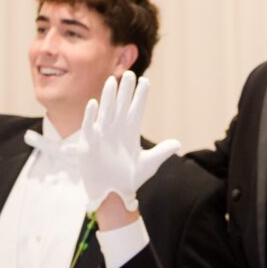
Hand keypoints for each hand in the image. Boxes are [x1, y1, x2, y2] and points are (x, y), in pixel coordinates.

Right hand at [70, 70, 179, 213]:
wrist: (111, 193)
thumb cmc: (128, 179)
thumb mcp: (147, 165)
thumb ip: (161, 153)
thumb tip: (178, 143)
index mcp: (130, 133)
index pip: (136, 110)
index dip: (140, 96)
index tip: (145, 81)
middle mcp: (115, 130)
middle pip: (121, 106)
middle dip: (125, 91)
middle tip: (130, 74)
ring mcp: (101, 135)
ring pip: (106, 111)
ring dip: (108, 97)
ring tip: (113, 81)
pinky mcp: (88, 143)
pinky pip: (89, 127)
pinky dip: (91, 116)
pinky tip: (94, 103)